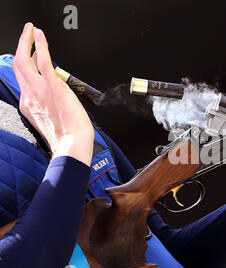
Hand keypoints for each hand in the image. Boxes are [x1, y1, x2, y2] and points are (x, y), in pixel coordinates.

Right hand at [12, 23, 93, 165]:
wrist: (72, 145)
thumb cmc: (67, 136)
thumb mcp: (50, 120)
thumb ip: (47, 106)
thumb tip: (54, 96)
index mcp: (29, 105)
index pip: (22, 79)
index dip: (24, 64)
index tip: (29, 53)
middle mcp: (30, 96)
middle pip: (18, 66)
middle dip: (21, 46)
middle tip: (26, 33)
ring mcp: (39, 90)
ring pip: (25, 60)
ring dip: (27, 41)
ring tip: (30, 29)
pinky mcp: (53, 87)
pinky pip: (43, 61)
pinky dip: (40, 45)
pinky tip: (40, 36)